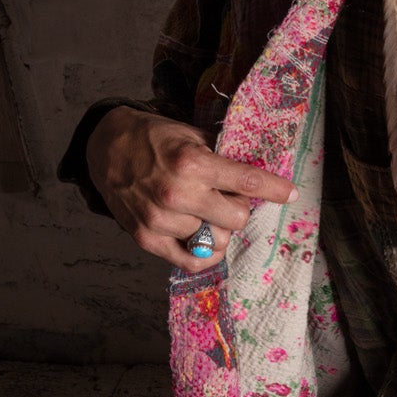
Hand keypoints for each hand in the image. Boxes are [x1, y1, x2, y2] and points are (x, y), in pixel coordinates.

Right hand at [85, 106, 297, 269]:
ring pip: (217, 240)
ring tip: (204, 211)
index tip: (290, 193)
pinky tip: (205, 237)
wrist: (106, 149)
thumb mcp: (191, 135)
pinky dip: (206, 252)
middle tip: (228, 198)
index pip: (246, 180)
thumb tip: (258, 176)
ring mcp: (160, 219)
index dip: (274, 188)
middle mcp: (176, 193)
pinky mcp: (147, 239)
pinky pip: (192, 260)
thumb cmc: (155, 140)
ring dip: (217, 226)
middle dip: (240, 208)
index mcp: (191, 163)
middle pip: (237, 218)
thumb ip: (223, 157)